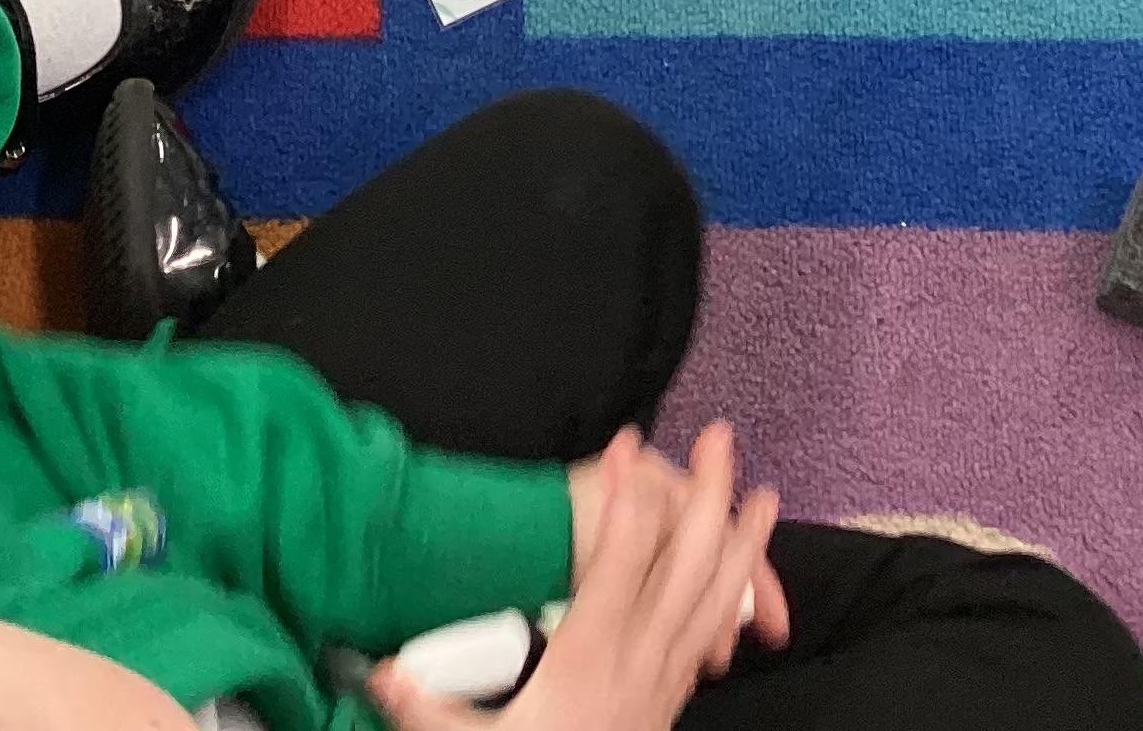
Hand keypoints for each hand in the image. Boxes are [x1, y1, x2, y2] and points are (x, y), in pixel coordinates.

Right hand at [372, 427, 780, 730]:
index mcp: (589, 658)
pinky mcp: (674, 695)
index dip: (627, 499)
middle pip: (688, 566)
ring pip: (717, 598)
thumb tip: (376, 673)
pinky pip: (716, 633)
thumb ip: (427, 707)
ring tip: (767, 495)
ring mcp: (665, 677)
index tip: (625, 443)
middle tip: (719, 438)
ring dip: (743, 542)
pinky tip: (746, 571)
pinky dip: (739, 593)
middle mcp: (639, 660)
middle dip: (707, 496)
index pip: (619, 563)